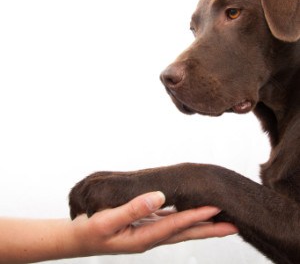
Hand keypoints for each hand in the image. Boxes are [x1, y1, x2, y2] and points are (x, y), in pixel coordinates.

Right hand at [71, 191, 237, 255]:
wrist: (79, 239)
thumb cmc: (91, 230)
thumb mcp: (107, 220)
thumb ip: (133, 208)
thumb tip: (159, 196)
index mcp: (143, 238)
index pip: (176, 226)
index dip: (196, 217)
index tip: (216, 209)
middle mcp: (151, 237)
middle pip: (186, 233)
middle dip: (209, 229)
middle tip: (234, 225)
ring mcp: (149, 232)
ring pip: (180, 228)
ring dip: (200, 224)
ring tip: (219, 221)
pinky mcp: (145, 226)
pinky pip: (169, 222)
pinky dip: (184, 218)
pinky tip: (191, 214)